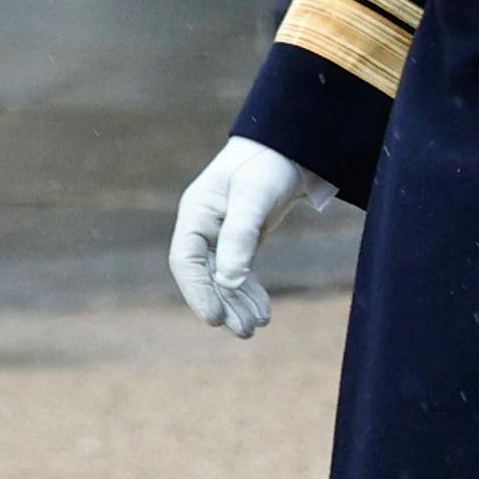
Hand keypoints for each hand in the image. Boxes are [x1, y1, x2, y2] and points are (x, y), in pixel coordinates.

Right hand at [168, 138, 332, 338]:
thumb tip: (227, 280)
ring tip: (253, 329)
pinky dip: (250, 293)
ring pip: (223, 279)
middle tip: (243, 331)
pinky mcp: (241, 240)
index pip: (186, 261)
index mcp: (196, 214)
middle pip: (205, 275)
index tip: (214, 318)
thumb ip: (239, 237)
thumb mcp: (254, 198)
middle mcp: (203, 227)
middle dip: (223, 305)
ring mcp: (221, 235)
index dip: (198, 292)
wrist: (292, 147)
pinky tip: (262, 312)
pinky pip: (239, 273)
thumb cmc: (267, 165)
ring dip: (237, 304)